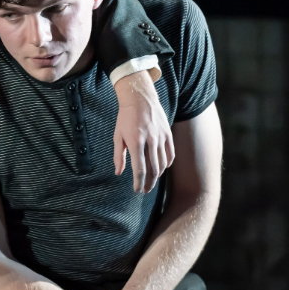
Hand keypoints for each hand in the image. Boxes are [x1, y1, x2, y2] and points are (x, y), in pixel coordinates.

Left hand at [113, 70, 173, 192]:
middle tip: (145, 190)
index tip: (137, 190)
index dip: (139, 182)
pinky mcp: (168, 134)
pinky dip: (167, 164)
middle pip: (153, 169)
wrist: (140, 99)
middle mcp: (150, 141)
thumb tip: (118, 173)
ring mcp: (161, 137)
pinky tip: (162, 168)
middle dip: (149, 182)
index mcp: (135, 142)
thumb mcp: (117, 136)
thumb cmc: (125, 118)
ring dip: (158, 175)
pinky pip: (170, 154)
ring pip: (163, 163)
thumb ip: (118, 156)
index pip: (139, 169)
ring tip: (152, 181)